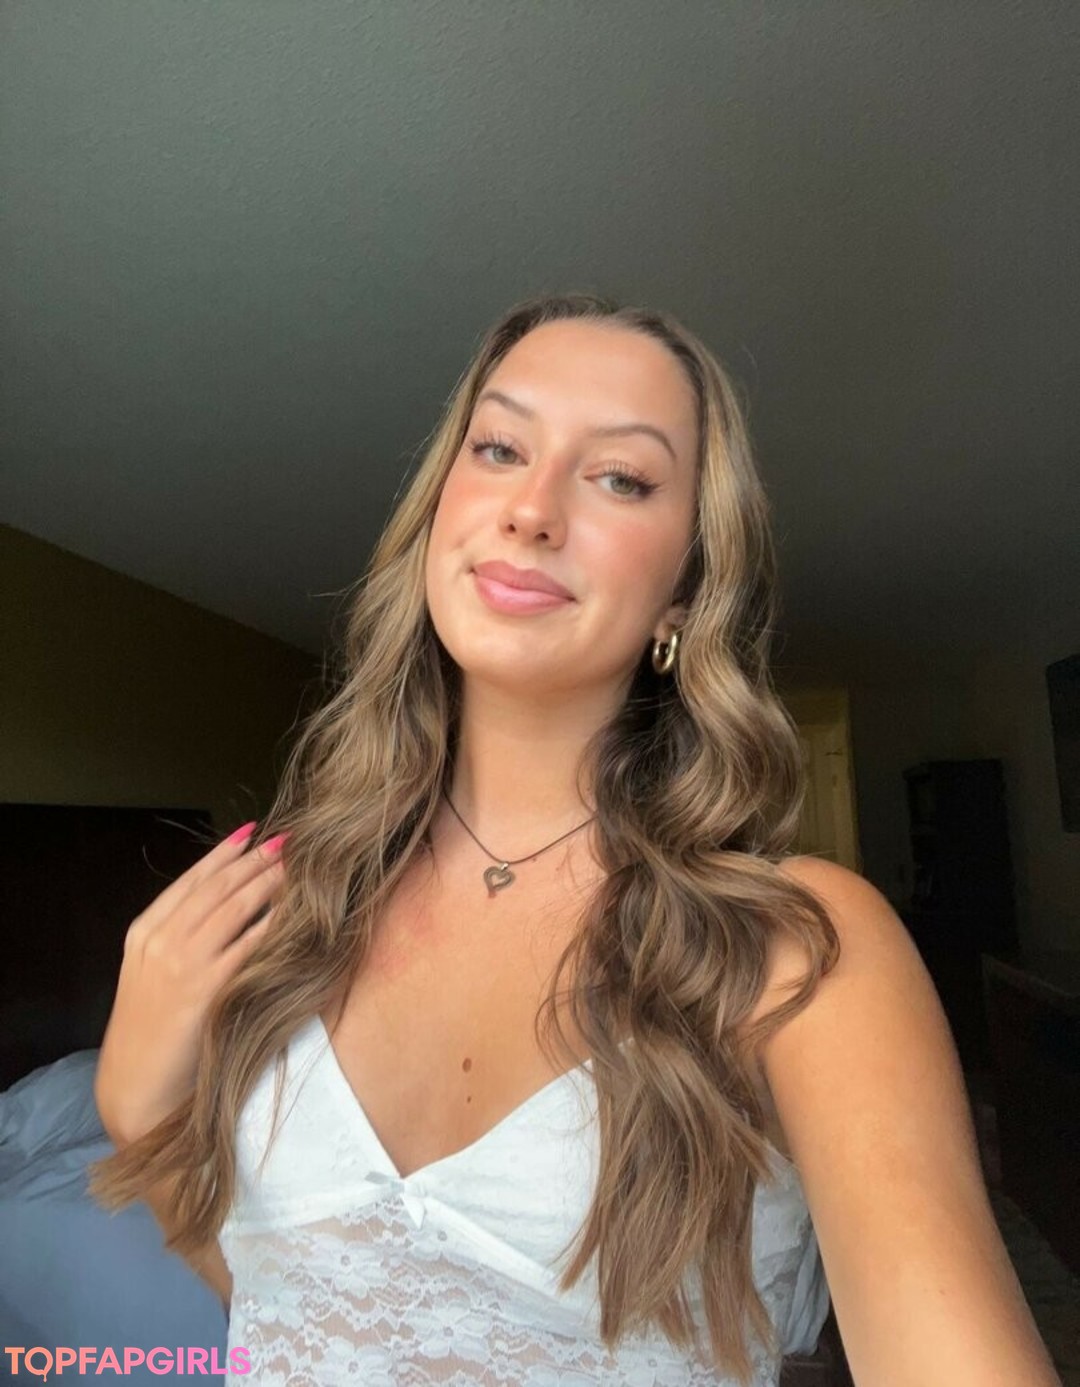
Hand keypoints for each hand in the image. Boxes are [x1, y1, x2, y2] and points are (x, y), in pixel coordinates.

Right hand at [93, 822, 286, 1145]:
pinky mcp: (207, 988)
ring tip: (297, 864)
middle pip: (218, 886)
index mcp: (144, 931)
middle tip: (288, 840)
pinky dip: (273, 921)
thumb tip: (224, 904)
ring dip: (269, 881)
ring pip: (235, 906)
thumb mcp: (149, 973)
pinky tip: (294, 909)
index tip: (252, 831)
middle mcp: (161, 940)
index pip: (191, 879)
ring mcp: (183, 963)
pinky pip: (249, 943)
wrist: (135, 1086)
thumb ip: (177, 937)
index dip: (224, 852)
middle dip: (255, 859)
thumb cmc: (150, 1031)